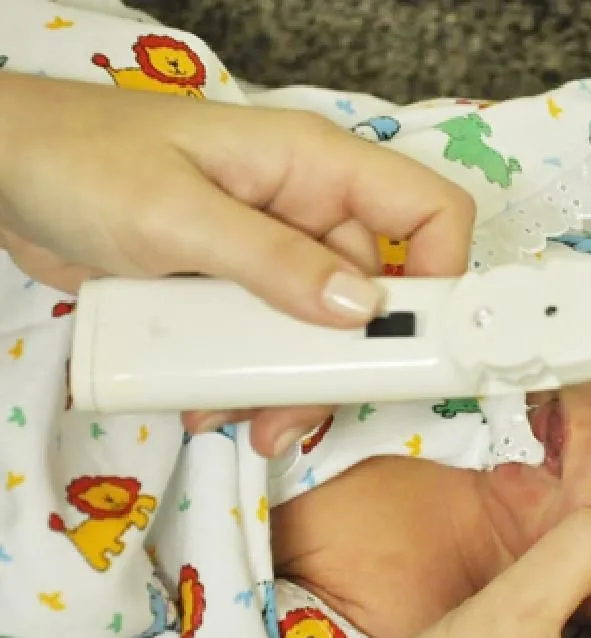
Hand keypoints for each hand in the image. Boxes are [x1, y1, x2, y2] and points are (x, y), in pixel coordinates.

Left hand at [0, 73, 474, 455]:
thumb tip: (361, 312)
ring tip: (244, 419)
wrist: (1, 172)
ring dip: (290, 384)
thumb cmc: (84, 163)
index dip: (444, 274)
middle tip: (302, 411)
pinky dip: (248, 379)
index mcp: (314, 167)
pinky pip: (267, 343)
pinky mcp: (235, 289)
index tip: (419, 345)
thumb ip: (272, 262)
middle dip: (346, 361)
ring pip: (318, 333)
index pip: (427, 210)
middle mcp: (307, 211)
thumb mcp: (178, 215)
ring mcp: (271, 255)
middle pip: (374, 295)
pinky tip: (209, 400)